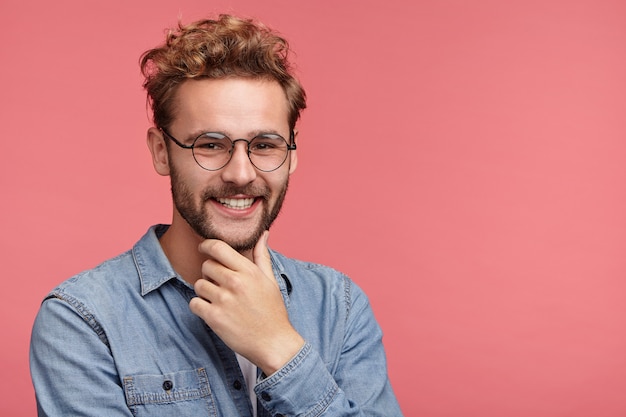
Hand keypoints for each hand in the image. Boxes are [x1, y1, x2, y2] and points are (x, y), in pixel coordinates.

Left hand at [189, 231, 304, 375]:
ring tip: (218, 299)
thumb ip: (262, 256)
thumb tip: (263, 234)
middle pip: (206, 265)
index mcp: (248, 272)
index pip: (218, 248)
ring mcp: (223, 301)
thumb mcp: (270, 281)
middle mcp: (235, 283)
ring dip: (205, 291)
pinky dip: (199, 307)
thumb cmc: (273, 312)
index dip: (207, 245)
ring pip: (198, 284)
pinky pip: (194, 303)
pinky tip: (212, 311)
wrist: (274, 343)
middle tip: (220, 284)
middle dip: (210, 273)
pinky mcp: (214, 318)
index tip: (205, 248)